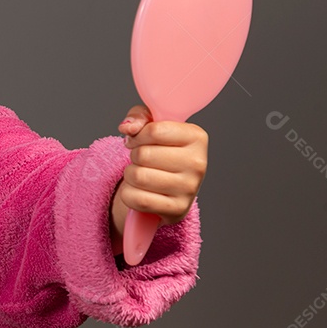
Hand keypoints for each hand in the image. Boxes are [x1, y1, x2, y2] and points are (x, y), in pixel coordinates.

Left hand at [110, 104, 208, 252]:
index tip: (139, 139)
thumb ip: (138, 117)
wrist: (167, 188)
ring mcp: (190, 189)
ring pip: (137, 177)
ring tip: (141, 174)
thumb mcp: (150, 125)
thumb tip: (128, 128)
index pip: (154, 131)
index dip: (138, 135)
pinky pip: (137, 199)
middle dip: (134, 156)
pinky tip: (140, 192)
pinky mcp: (177, 210)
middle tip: (142, 160)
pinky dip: (129, 195)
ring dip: (130, 175)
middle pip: (143, 154)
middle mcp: (198, 163)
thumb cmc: (160, 151)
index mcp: (197, 137)